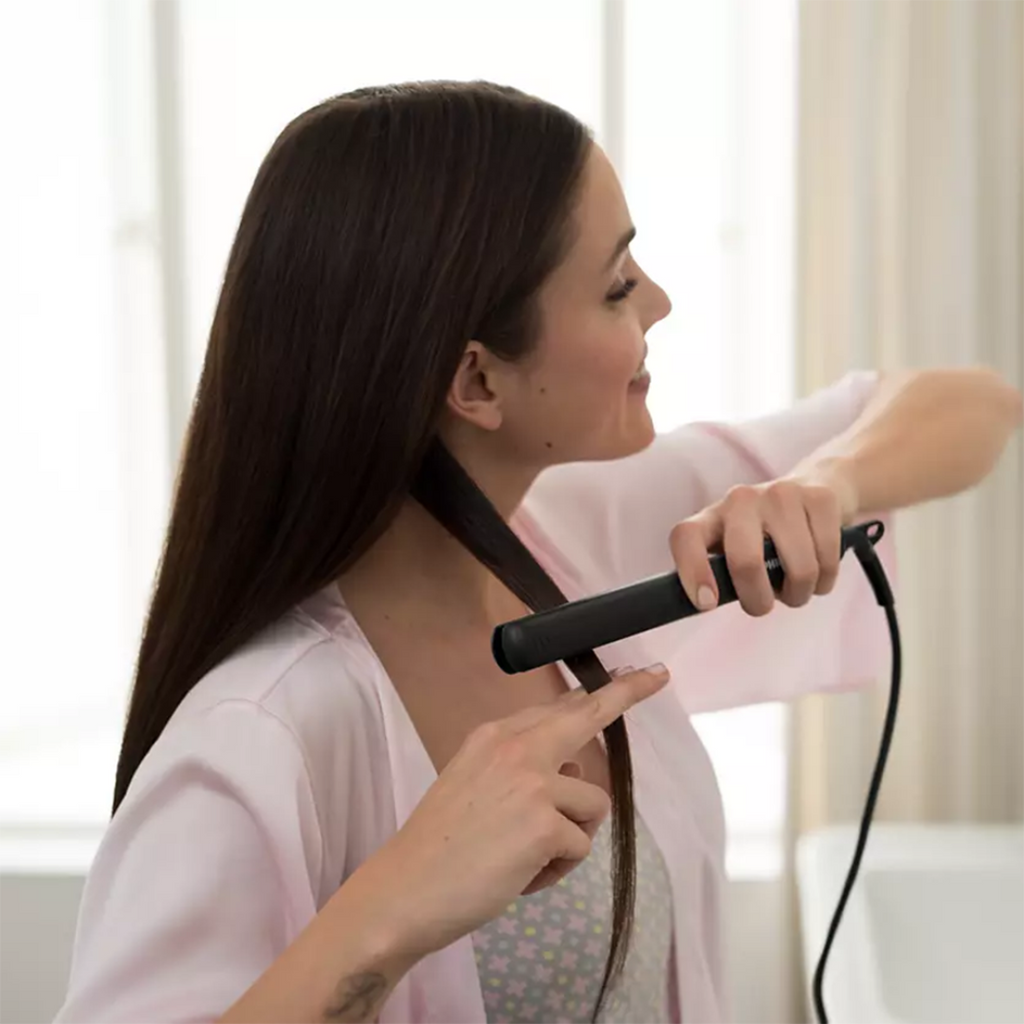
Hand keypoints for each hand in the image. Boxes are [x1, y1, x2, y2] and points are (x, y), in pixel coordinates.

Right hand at [363, 665, 669, 961]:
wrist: (404, 890)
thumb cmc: (437, 846)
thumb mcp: (472, 784)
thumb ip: (520, 767)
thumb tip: (568, 767)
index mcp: (494, 737)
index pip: (557, 707)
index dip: (600, 692)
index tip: (636, 673)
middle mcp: (515, 748)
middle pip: (587, 716)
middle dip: (627, 693)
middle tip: (657, 676)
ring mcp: (532, 783)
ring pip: (592, 804)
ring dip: (571, 836)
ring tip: (527, 858)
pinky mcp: (545, 825)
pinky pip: (580, 846)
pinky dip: (558, 870)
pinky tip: (521, 876)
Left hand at [669, 471, 855, 615]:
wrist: (817, 483)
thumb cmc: (767, 532)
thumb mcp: (734, 546)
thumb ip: (721, 572)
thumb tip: (710, 602)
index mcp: (712, 517)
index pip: (686, 537)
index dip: (692, 571)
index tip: (708, 603)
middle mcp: (741, 500)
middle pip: (745, 562)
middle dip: (758, 599)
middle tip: (763, 605)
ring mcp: (781, 495)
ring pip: (798, 569)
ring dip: (799, 594)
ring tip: (795, 585)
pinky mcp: (820, 499)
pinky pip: (827, 561)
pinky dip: (825, 580)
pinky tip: (818, 569)